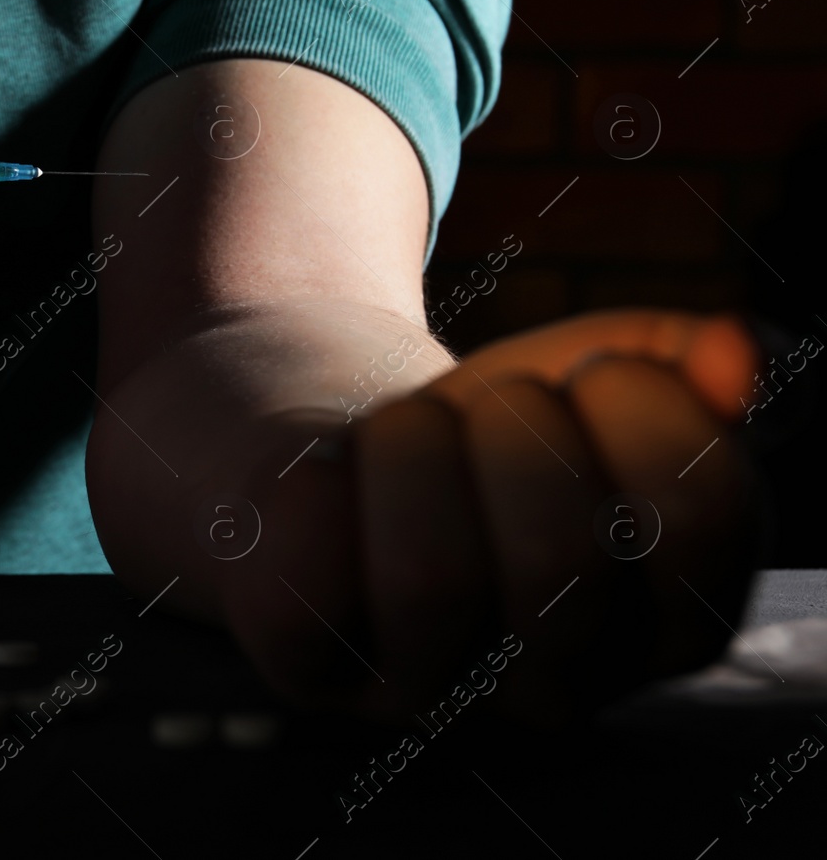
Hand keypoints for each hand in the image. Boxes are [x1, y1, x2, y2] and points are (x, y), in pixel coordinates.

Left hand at [89, 306, 760, 720]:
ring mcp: (429, 697)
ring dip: (410, 443)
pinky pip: (309, 576)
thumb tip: (739, 351)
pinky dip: (315, 475)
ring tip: (403, 426)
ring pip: (428, 577)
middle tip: (485, 403)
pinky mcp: (309, 673)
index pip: (701, 517)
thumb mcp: (594, 376)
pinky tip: (325, 469)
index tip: (591, 373)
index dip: (639, 401)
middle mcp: (559, 689)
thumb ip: (687, 366)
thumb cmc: (486, 422)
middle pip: (561, 555)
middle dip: (512, 423)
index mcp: (667, 625)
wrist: (338, 440)